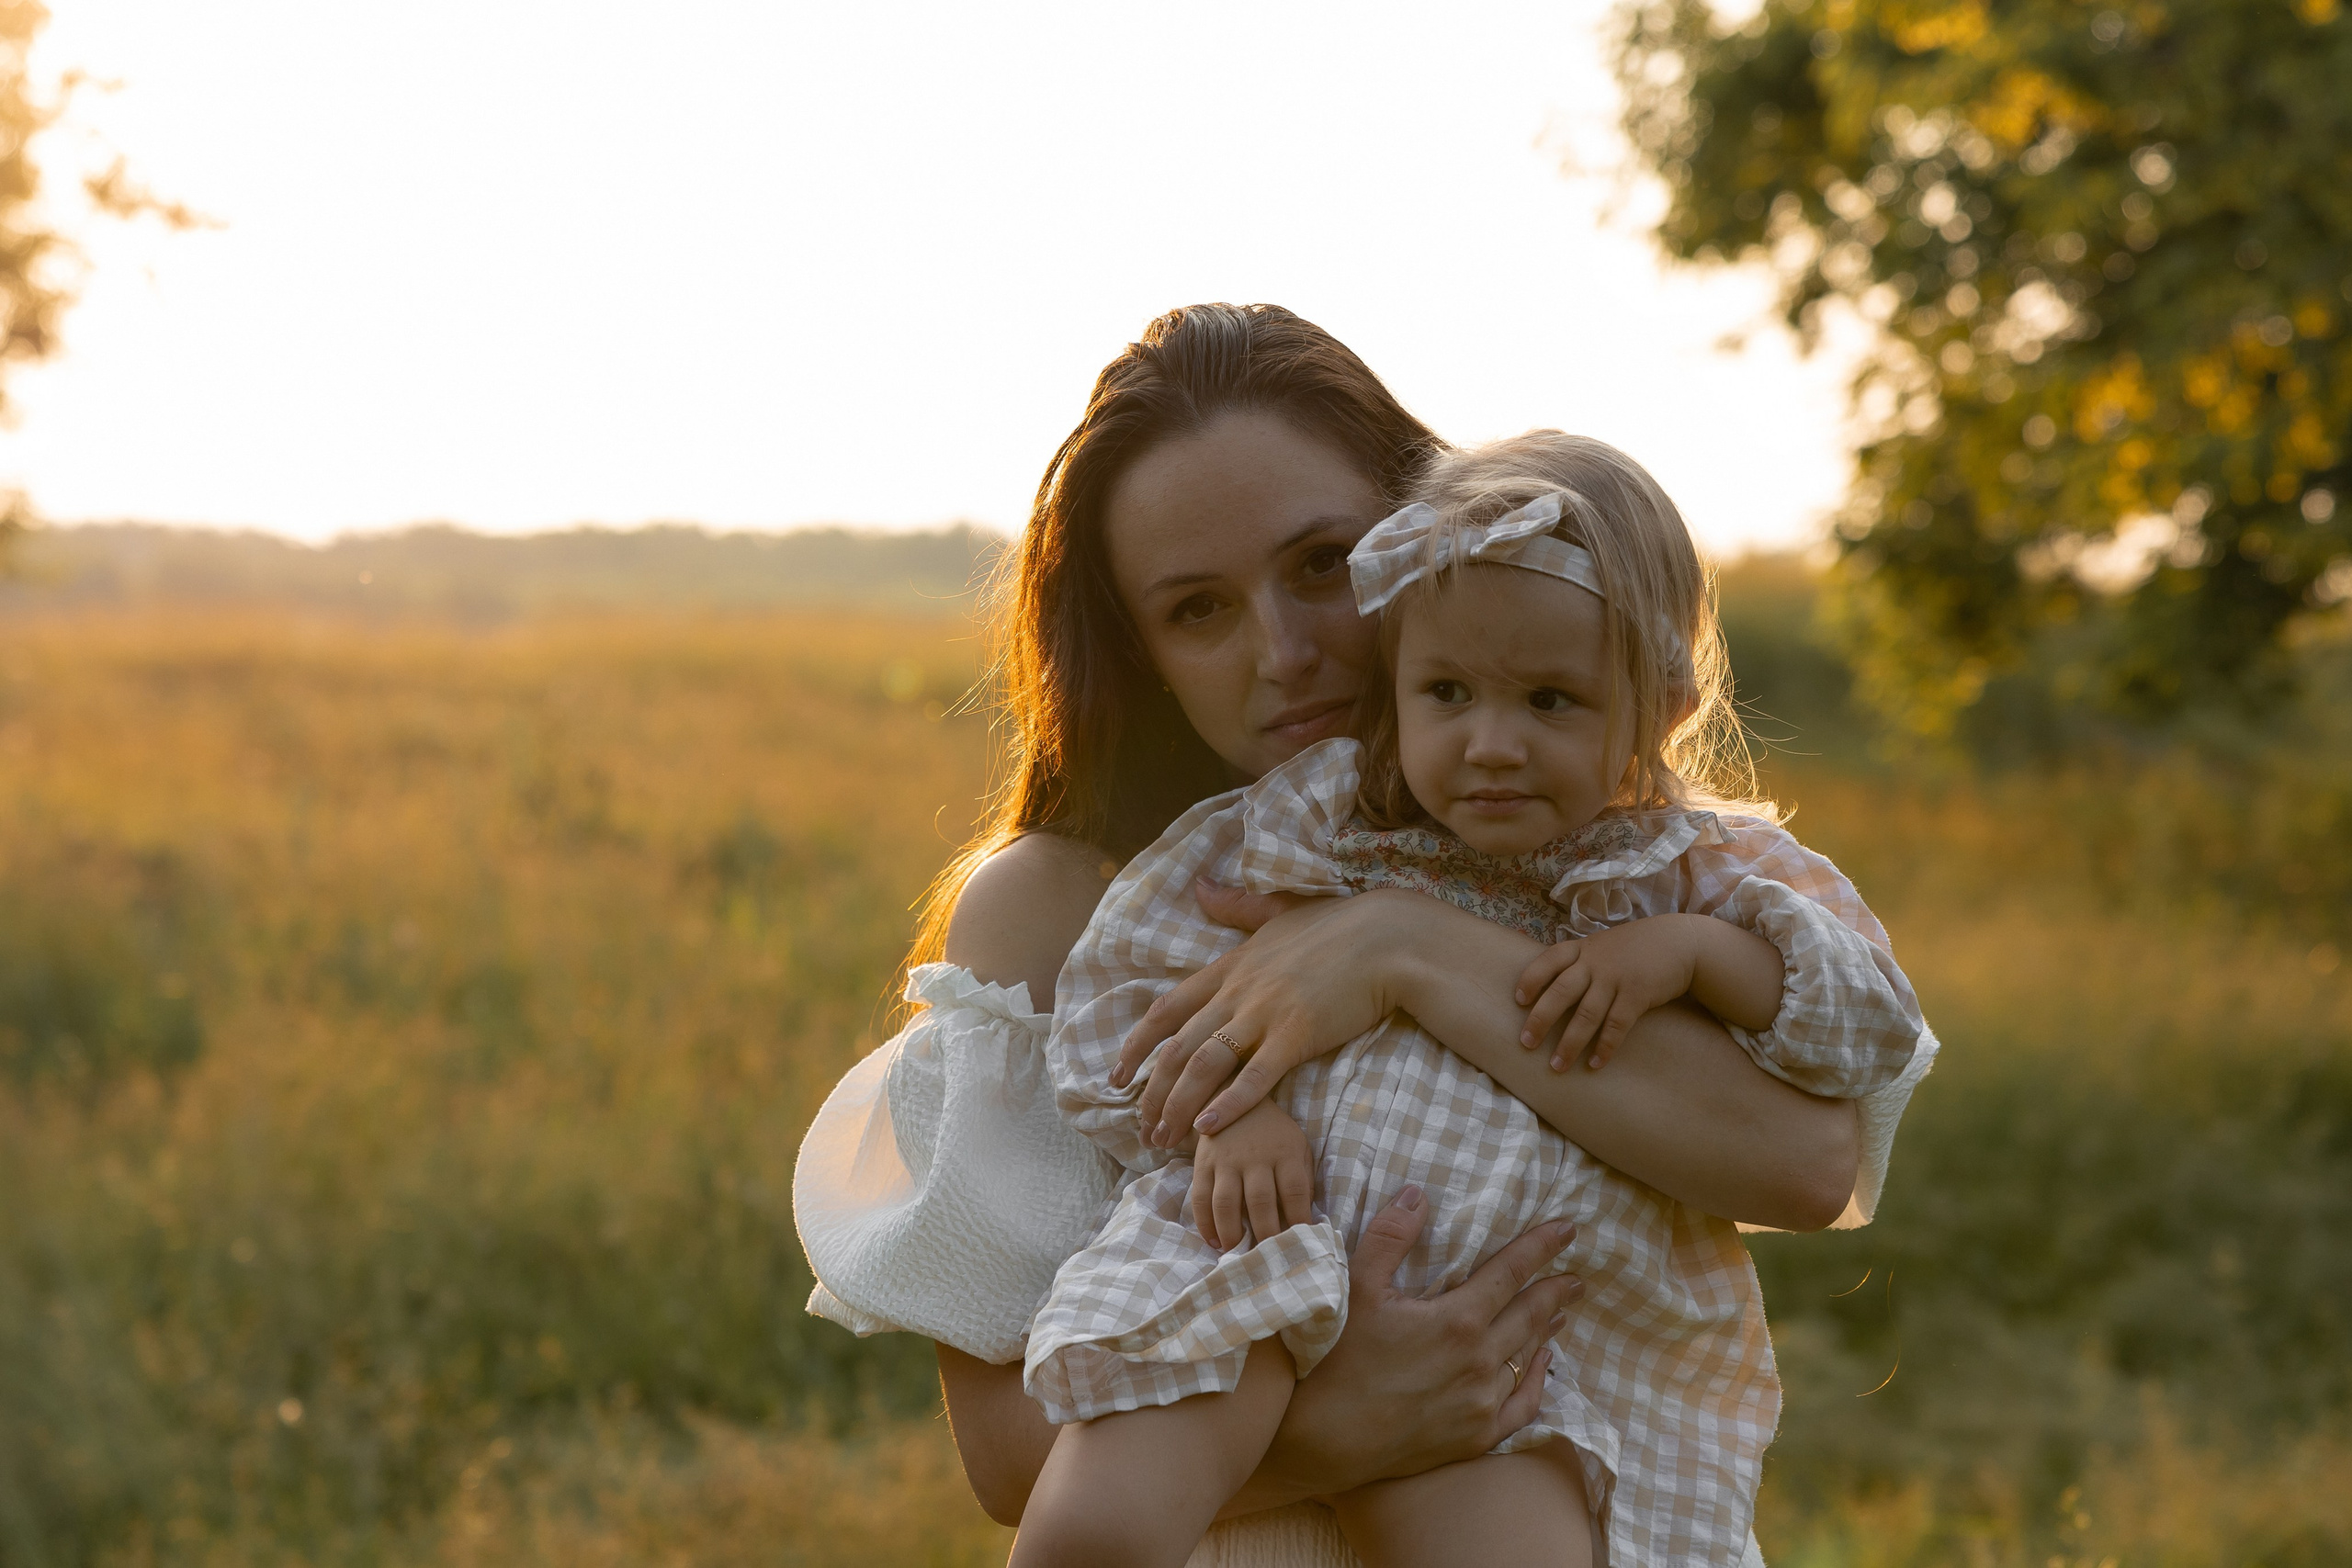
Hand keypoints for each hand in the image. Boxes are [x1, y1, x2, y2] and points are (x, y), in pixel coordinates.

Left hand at [1114, 884, 1419, 1147]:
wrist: (1388, 938)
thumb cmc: (1339, 925)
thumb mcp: (1278, 910)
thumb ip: (1236, 906)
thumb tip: (1200, 885)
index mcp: (1229, 966)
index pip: (1167, 1010)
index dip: (1137, 1046)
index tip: (1118, 1076)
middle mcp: (1237, 992)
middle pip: (1177, 1047)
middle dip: (1153, 1092)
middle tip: (1140, 1128)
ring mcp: (1265, 1014)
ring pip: (1205, 1066)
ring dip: (1179, 1106)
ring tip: (1164, 1139)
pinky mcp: (1297, 1036)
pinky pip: (1254, 1077)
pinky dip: (1228, 1105)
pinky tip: (1208, 1130)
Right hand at [1191, 1100, 1315, 1249]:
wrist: (1234, 1097)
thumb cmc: (1274, 1132)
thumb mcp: (1298, 1145)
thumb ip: (1302, 1178)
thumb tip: (1303, 1218)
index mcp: (1285, 1152)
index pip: (1295, 1191)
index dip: (1299, 1220)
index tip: (1301, 1243)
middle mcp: (1255, 1157)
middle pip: (1261, 1202)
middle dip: (1265, 1235)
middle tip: (1268, 1259)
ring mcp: (1226, 1160)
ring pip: (1226, 1203)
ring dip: (1231, 1233)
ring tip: (1236, 1253)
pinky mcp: (1203, 1162)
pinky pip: (1200, 1197)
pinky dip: (1204, 1223)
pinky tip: (1214, 1240)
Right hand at [1257, 1187, 1584, 1497]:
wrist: (1326, 1438)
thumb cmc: (1338, 1358)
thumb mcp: (1356, 1286)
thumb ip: (1390, 1236)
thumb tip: (1417, 1194)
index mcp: (1457, 1319)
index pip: (1512, 1272)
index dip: (1541, 1247)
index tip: (1567, 1230)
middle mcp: (1481, 1360)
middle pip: (1531, 1314)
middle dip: (1556, 1290)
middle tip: (1576, 1277)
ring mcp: (1483, 1402)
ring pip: (1528, 1357)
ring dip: (1547, 1330)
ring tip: (1562, 1312)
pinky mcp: (1477, 1436)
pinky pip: (1523, 1405)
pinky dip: (1537, 1380)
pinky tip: (1542, 1365)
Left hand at [1515, 915, 1702, 1071]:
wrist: (1680, 942)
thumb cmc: (1636, 947)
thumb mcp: (1603, 945)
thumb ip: (1580, 961)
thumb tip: (1551, 987)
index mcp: (1583, 948)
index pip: (1548, 960)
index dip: (1531, 979)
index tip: (1518, 1001)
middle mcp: (1595, 962)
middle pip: (1560, 992)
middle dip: (1540, 1019)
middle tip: (1526, 1043)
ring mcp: (1616, 978)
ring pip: (1586, 1014)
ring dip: (1569, 1043)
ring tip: (1557, 1066)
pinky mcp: (1637, 994)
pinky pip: (1616, 1025)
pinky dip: (1604, 1047)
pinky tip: (1595, 1064)